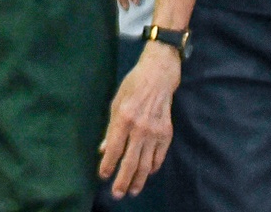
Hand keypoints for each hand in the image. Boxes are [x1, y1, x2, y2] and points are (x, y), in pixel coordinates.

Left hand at [98, 42, 179, 196]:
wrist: (158, 75)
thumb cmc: (133, 86)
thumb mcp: (116, 103)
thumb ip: (111, 129)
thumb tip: (105, 150)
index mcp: (124, 118)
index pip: (115, 149)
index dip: (108, 165)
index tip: (103, 176)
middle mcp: (140, 127)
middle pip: (130, 161)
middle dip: (122, 180)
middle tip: (117, 194)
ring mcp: (155, 131)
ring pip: (146, 163)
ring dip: (138, 179)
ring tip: (132, 190)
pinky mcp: (167, 133)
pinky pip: (159, 156)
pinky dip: (152, 167)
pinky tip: (146, 173)